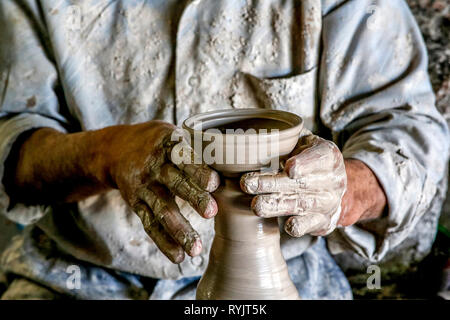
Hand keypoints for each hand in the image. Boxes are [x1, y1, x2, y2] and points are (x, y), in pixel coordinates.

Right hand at [106, 121, 219, 262]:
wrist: (116, 148)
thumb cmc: (159, 142)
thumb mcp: (173, 134)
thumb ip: (197, 146)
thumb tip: (237, 158)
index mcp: (167, 146)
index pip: (184, 157)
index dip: (199, 170)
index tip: (214, 183)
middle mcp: (154, 167)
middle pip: (175, 183)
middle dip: (194, 198)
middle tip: (211, 212)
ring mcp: (144, 187)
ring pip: (162, 209)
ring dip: (179, 230)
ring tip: (196, 249)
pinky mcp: (136, 203)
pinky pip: (149, 224)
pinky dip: (163, 242)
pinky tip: (178, 257)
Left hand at [240, 133, 345, 236]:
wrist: (332, 185)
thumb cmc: (308, 158)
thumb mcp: (303, 142)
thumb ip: (286, 139)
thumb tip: (251, 138)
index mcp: (328, 155)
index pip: (319, 157)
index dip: (305, 163)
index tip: (289, 168)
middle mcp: (332, 180)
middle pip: (301, 183)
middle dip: (272, 184)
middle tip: (248, 184)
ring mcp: (329, 202)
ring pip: (301, 204)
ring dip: (277, 206)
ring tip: (256, 205)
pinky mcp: (323, 221)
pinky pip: (312, 224)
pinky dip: (300, 226)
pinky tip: (288, 226)